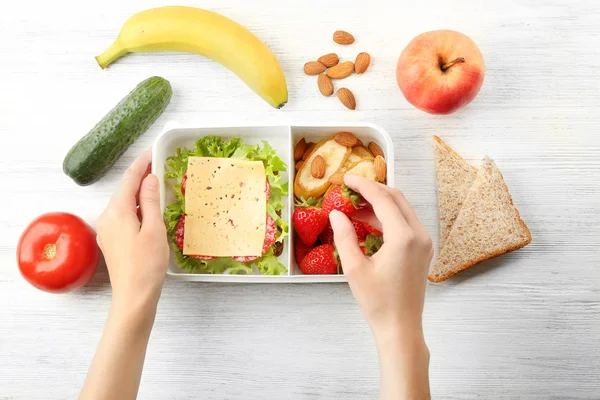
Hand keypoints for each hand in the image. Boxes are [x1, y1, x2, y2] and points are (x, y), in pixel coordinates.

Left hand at [96, 151, 168, 310]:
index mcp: (117, 212)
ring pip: (124, 204)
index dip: (141, 164)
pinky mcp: (112, 241)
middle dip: (140, 177)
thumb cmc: (147, 264)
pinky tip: (148, 210)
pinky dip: (136, 208)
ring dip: (139, 193)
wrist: (134, 296)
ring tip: (157, 185)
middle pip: (125, 191)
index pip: (129, 180)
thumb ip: (151, 201)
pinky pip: (124, 216)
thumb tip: (150, 179)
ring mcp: (108, 231)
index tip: (152, 152)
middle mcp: (108, 218)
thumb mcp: (154, 229)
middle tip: (158, 166)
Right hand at [330, 174, 432, 340]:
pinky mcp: (423, 250)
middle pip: (396, 198)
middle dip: (372, 189)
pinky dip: (387, 217)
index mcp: (404, 237)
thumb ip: (344, 236)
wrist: (400, 327)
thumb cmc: (378, 302)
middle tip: (349, 187)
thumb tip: (336, 213)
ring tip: (354, 205)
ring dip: (379, 203)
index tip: (345, 178)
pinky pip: (405, 223)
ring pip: (402, 209)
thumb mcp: (354, 268)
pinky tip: (368, 221)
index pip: (383, 199)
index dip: (363, 185)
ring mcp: (424, 242)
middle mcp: (419, 235)